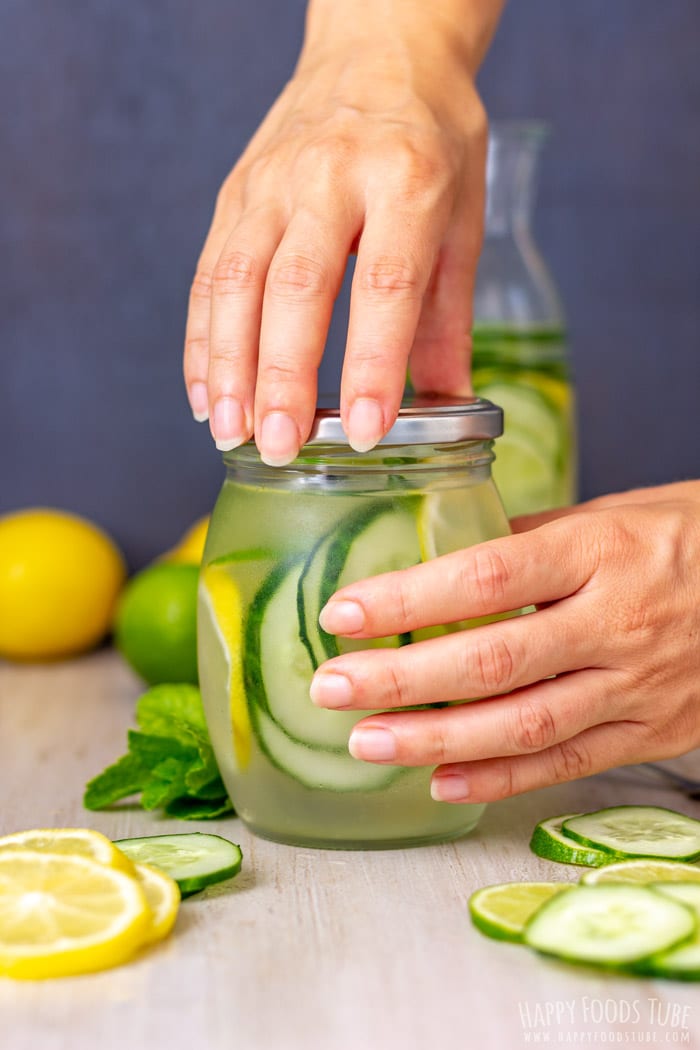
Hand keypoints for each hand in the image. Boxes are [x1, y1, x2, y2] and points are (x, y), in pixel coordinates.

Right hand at [183, 28, 487, 463]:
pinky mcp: (235, 194)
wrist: (377, 48)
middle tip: (281, 446)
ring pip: (237, 282)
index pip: (386, 284)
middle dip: (284, 377)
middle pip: (297, 287)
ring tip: (232, 434)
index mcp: (406, 179)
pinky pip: (209, 273)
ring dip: (229, 366)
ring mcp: (271, 182)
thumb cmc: (430, 138)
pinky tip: (206, 393)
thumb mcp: (463, 217)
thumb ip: (448, 315)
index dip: (374, 364)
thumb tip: (447, 403)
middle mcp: (331, 176)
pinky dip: (202, 340)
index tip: (368, 431)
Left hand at [309, 483, 699, 801]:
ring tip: (366, 742)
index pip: (487, 576)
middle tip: (331, 688)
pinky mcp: (652, 732)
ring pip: (524, 725)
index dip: (409, 600)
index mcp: (603, 551)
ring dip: (436, 740)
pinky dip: (500, 779)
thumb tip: (444, 560)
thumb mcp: (616, 514)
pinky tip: (440, 783)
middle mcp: (618, 622)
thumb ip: (531, 540)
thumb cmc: (691, 535)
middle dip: (402, 680)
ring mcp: (638, 686)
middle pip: (494, 661)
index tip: (344, 613)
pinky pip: (567, 764)